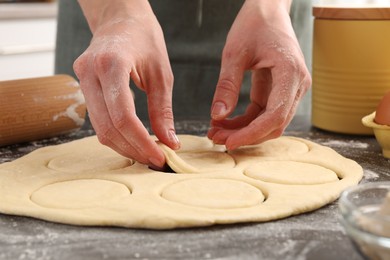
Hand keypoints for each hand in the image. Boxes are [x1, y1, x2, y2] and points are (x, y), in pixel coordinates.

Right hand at [74, 0, 179, 167]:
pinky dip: (116, 134)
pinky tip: (133, 140)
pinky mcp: (81, 86)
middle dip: (133, 149)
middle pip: (108, 127)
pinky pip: (97, 119)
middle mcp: (90, 72)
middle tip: (155, 161)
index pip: (123, 116)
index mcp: (112, 64)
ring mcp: (81, 79)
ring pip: (99, 128)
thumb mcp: (161, 74)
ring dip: (124, 146)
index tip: (160, 157)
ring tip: (147, 154)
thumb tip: (169, 142)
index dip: (141, 142)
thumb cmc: (144, 39)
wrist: (120, 19)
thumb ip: (163, 110)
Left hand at [208, 0, 310, 149]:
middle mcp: (297, 84)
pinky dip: (246, 120)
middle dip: (245, 135)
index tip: (228, 142)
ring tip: (216, 131)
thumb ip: (226, 86)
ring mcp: (291, 88)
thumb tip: (217, 116)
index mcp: (290, 73)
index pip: (275, 116)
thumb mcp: (235, 53)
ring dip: (244, 130)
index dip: (251, 133)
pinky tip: (226, 121)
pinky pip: (264, 112)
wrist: (268, 9)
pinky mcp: (281, 89)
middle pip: (274, 124)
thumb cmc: (254, 24)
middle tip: (215, 137)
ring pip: (269, 121)